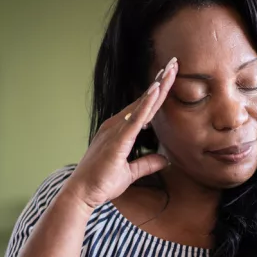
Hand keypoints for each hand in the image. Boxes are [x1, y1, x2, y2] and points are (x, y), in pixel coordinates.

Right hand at [63, 57, 178, 209]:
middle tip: (174, 63)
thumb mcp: (130, 173)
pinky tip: (156, 91)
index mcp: (119, 130)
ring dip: (157, 87)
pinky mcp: (117, 140)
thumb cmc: (101, 183)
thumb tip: (165, 159)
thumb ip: (147, 163)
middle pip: (144, 100)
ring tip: (170, 70)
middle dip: (160, 81)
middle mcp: (116, 125)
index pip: (144, 108)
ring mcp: (115, 130)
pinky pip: (135, 118)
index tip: (170, 76)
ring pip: (142, 104)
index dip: (158, 92)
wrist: (82, 194)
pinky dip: (146, 104)